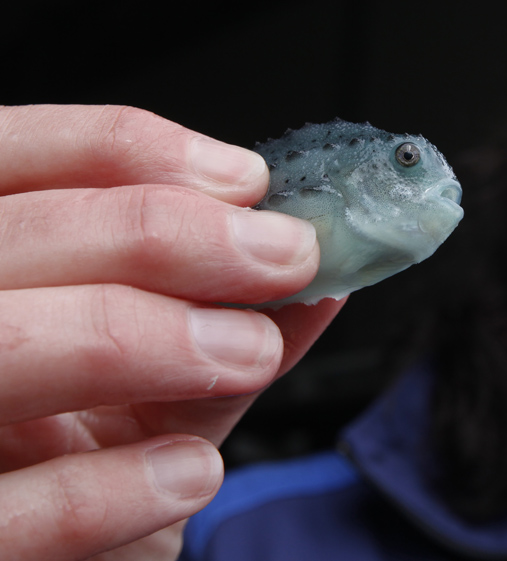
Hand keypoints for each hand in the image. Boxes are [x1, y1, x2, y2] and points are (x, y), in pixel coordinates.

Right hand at [0, 105, 344, 559]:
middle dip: (169, 232)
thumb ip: (217, 320)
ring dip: (150, 335)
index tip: (244, 180)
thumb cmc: (86, 463)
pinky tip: (192, 474)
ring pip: (4, 341)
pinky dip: (115, 485)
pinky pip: (14, 512)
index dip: (125, 149)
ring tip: (251, 351)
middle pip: (18, 233)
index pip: (11, 154)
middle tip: (287, 255)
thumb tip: (320, 268)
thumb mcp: (150, 381)